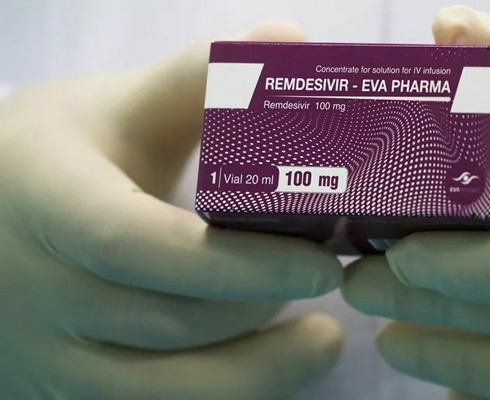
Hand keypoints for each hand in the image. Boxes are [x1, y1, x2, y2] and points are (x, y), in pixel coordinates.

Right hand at [0, 22, 342, 398]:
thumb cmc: (48, 158)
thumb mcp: (109, 109)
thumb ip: (197, 79)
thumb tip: (289, 45)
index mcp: (49, 203)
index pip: (143, 245)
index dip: (240, 263)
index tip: (323, 263)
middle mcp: (38, 292)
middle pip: (167, 324)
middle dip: (262, 308)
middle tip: (333, 280)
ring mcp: (44, 355)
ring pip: (160, 392)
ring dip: (255, 374)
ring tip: (323, 342)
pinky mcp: (62, 389)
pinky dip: (217, 396)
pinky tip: (265, 371)